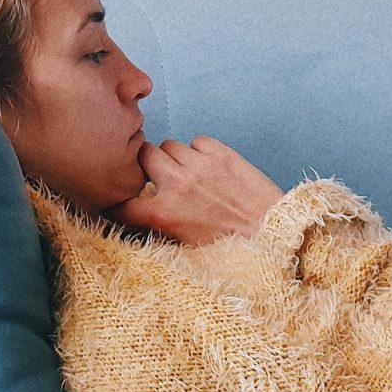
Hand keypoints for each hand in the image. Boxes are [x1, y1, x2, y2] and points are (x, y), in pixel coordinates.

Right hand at [105, 135, 285, 246]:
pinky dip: (199, 151)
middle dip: (148, 165)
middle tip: (160, 176)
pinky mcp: (221, 153)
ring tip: (189, 172)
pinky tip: (209, 166)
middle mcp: (177, 185)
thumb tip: (141, 220)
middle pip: (143, 155)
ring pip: (169, 145)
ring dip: (175, 158)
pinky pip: (196, 140)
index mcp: (165, 215)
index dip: (115, 202)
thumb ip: (161, 230)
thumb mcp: (188, 250)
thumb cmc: (234, 249)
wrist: (275, 235)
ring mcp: (199, 165)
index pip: (121, 203)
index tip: (118, 201)